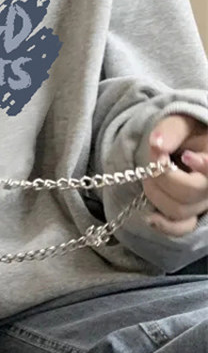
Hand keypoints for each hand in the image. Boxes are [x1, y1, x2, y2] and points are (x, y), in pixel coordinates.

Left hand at [142, 113, 207, 236]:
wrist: (179, 145)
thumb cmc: (184, 133)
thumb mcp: (180, 124)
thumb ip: (171, 130)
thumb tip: (157, 143)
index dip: (203, 166)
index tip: (186, 156)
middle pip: (190, 193)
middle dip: (164, 177)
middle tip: (155, 162)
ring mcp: (202, 202)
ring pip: (179, 210)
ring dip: (156, 193)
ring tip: (150, 175)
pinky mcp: (190, 214)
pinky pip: (181, 228)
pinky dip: (165, 226)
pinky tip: (151, 218)